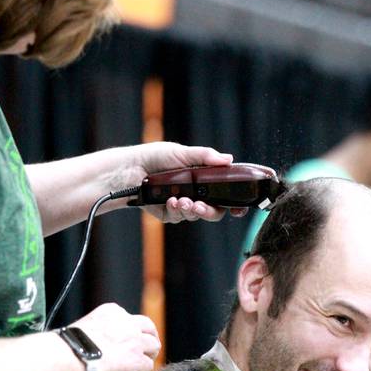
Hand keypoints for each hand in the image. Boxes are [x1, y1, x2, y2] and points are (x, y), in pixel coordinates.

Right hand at [69, 303, 160, 370]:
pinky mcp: (136, 359)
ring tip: (144, 363)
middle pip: (149, 327)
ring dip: (150, 355)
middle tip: (147, 349)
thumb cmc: (70, 345)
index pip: (129, 319)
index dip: (131, 331)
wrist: (70, 356)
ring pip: (154, 345)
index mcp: (113, 311)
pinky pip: (148, 366)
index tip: (127, 341)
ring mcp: (134, 341)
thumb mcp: (87, 326)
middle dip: (150, 337)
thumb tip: (102, 346)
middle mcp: (127, 322)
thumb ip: (100, 331)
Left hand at [125, 142, 247, 222]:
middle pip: (216, 210)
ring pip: (197, 215)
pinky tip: (169, 200)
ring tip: (181, 200)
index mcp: (205, 178)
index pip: (226, 193)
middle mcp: (197, 193)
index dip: (235, 203)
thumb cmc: (156, 157)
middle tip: (200, 206)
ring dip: (191, 209)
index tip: (239, 209)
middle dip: (210, 211)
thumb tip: (229, 159)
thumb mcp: (182, 153)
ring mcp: (184, 204)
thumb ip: (206, 157)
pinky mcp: (170, 213)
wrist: (132, 169)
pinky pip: (179, 217)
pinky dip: (176, 209)